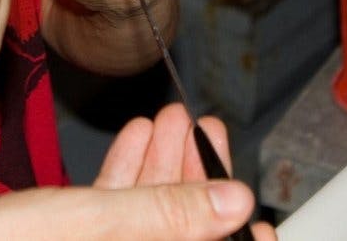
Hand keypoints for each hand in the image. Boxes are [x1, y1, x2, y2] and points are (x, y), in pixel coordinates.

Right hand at [0, 105, 275, 240]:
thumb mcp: (91, 225)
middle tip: (206, 124)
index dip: (238, 235)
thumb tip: (238, 205)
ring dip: (160, 167)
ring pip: (146, 220)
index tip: (255, 197)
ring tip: (169, 116)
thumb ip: (164, 214)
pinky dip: (124, 176)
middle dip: (194, 176)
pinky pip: (110, 217)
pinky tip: (133, 135)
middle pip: (180, 231)